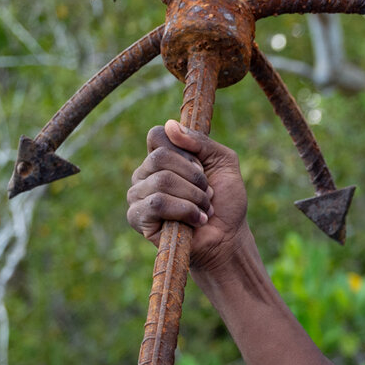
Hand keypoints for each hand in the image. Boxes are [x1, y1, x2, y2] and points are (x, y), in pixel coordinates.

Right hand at [125, 119, 255, 276]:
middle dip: (194, 177)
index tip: (202, 167)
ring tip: (204, 209)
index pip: (157, 135)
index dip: (185, 151)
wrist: (228, 238)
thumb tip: (169, 125)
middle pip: (161, 157)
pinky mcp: (137, 217)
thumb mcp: (223, 162)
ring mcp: (137, 195)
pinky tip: (196, 221)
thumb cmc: (225, 201)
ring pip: (161, 181)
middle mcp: (144, 173)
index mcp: (161, 158)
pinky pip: (157, 203)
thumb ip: (200, 142)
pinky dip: (184, 211)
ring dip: (193, 196)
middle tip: (207, 194)